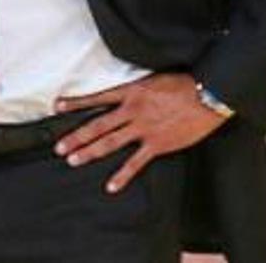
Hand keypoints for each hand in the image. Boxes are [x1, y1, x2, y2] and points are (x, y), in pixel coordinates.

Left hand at [53, 73, 228, 193]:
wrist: (207, 94)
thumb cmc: (184, 84)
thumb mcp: (154, 80)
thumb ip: (137, 90)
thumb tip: (126, 96)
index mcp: (131, 92)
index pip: (97, 98)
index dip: (76, 103)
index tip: (57, 106)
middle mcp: (132, 110)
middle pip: (97, 125)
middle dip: (76, 136)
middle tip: (59, 147)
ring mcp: (144, 128)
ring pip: (110, 142)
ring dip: (90, 152)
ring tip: (73, 160)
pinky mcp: (157, 144)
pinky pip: (136, 162)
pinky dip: (122, 175)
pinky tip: (111, 186)